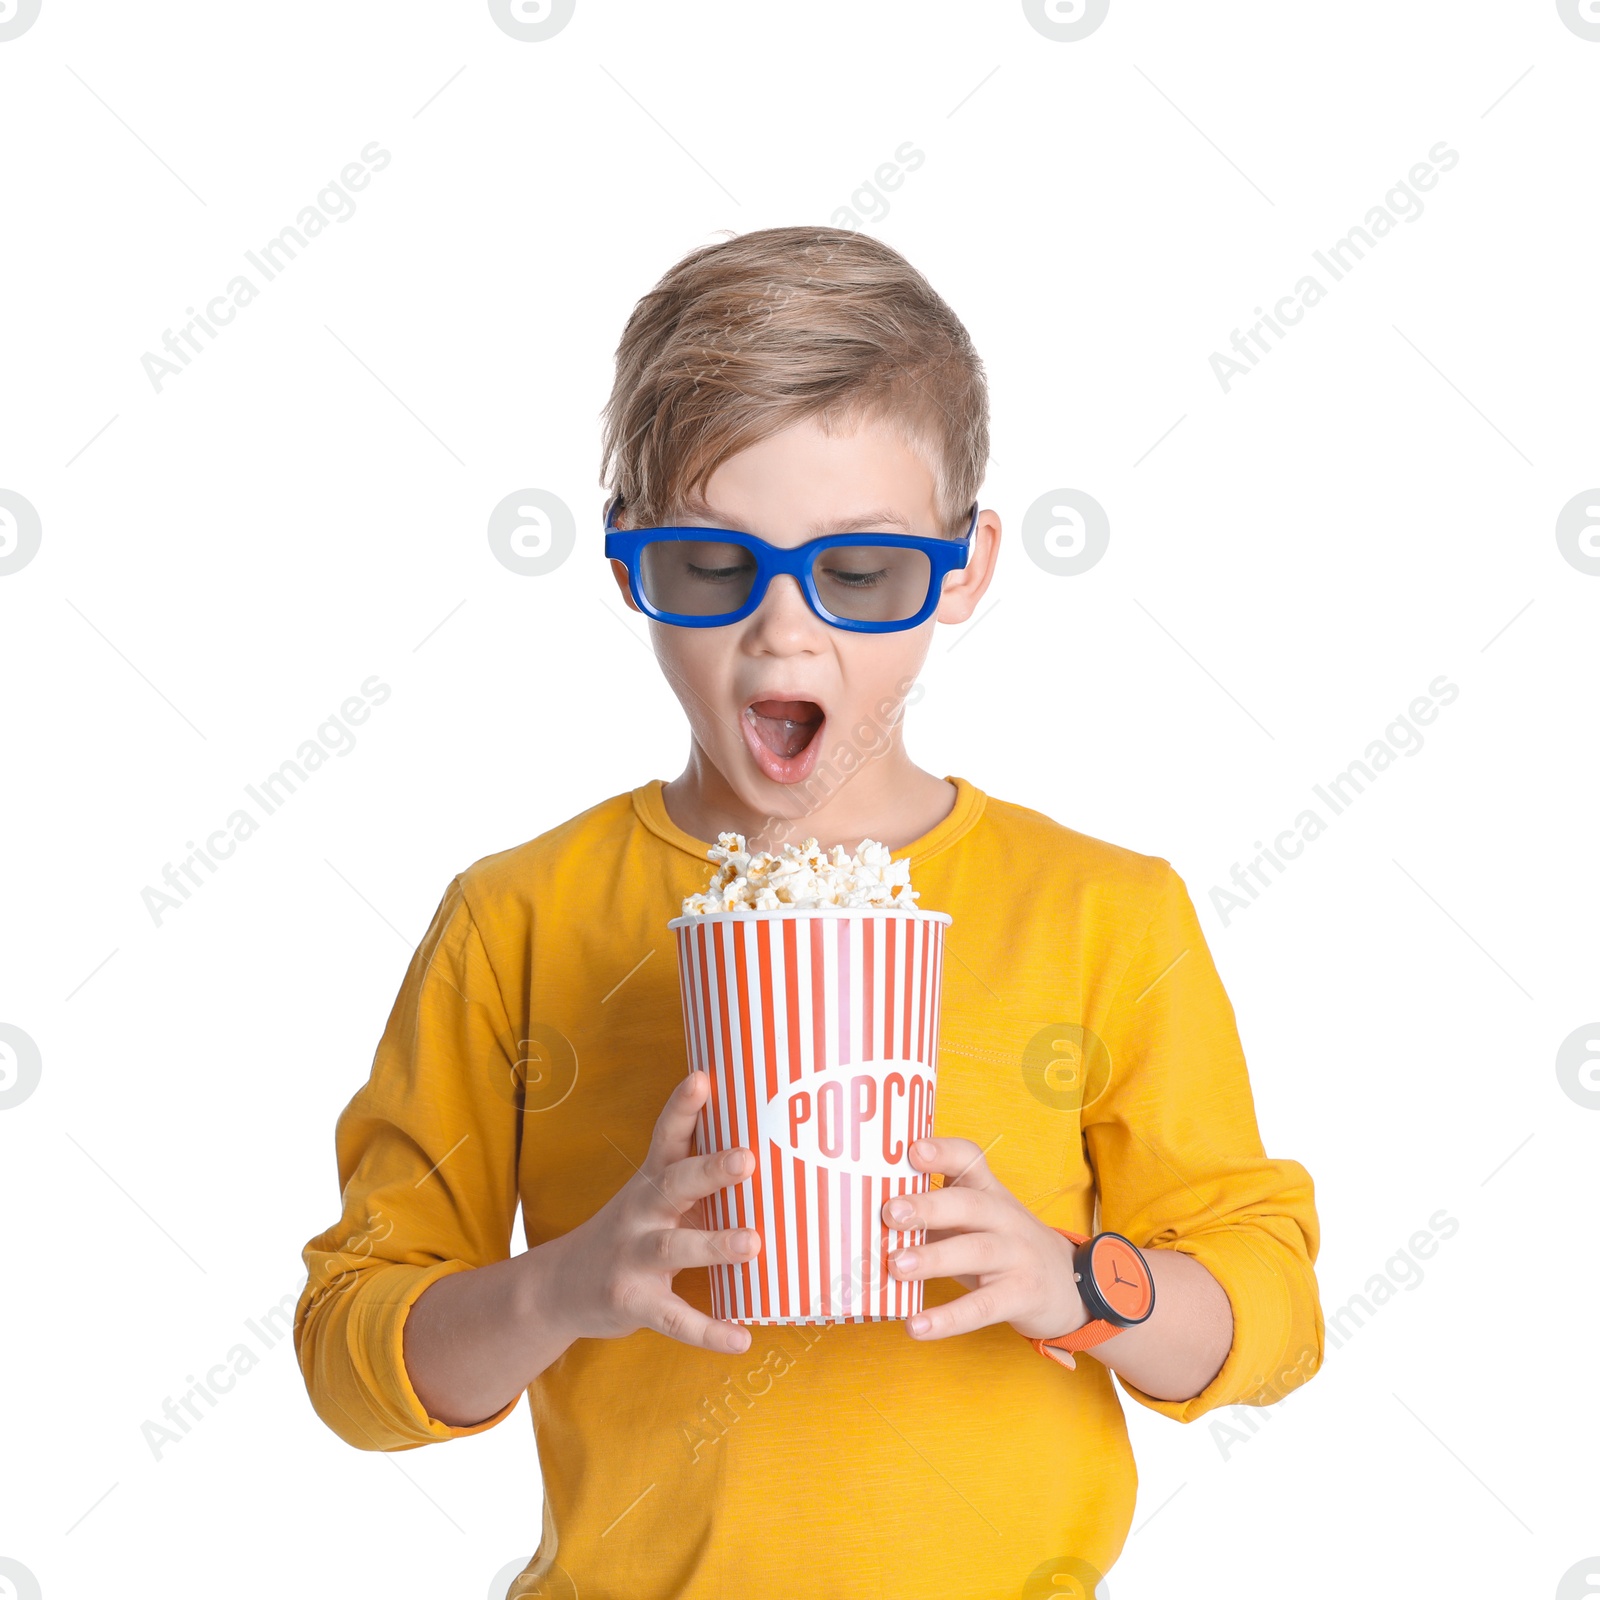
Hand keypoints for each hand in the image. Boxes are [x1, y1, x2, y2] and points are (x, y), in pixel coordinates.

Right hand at [541, 1071, 759, 1354]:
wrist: (560, 1286)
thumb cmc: (631, 1232)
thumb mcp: (653, 1197)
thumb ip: (697, 1178)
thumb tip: (768, 1153)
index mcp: (651, 1181)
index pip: (666, 1136)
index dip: (683, 1107)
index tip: (703, 1078)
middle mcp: (640, 1212)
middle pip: (674, 1183)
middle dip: (711, 1170)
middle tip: (747, 1159)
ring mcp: (633, 1257)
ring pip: (674, 1247)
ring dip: (713, 1244)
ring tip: (752, 1243)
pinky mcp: (632, 1301)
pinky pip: (674, 1318)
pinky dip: (708, 1331)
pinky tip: (741, 1338)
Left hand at [882, 1136, 1088, 1356]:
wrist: (1071, 1285)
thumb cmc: (1004, 1247)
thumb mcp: (978, 1220)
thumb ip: (937, 1213)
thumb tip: (868, 1218)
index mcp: (989, 1192)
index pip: (970, 1160)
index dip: (943, 1151)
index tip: (912, 1150)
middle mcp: (1005, 1217)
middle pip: (969, 1204)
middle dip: (929, 1206)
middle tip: (890, 1213)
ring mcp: (1017, 1255)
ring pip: (975, 1251)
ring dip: (933, 1258)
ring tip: (894, 1267)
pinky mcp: (1022, 1295)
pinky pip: (983, 1307)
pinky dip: (949, 1318)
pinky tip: (917, 1326)